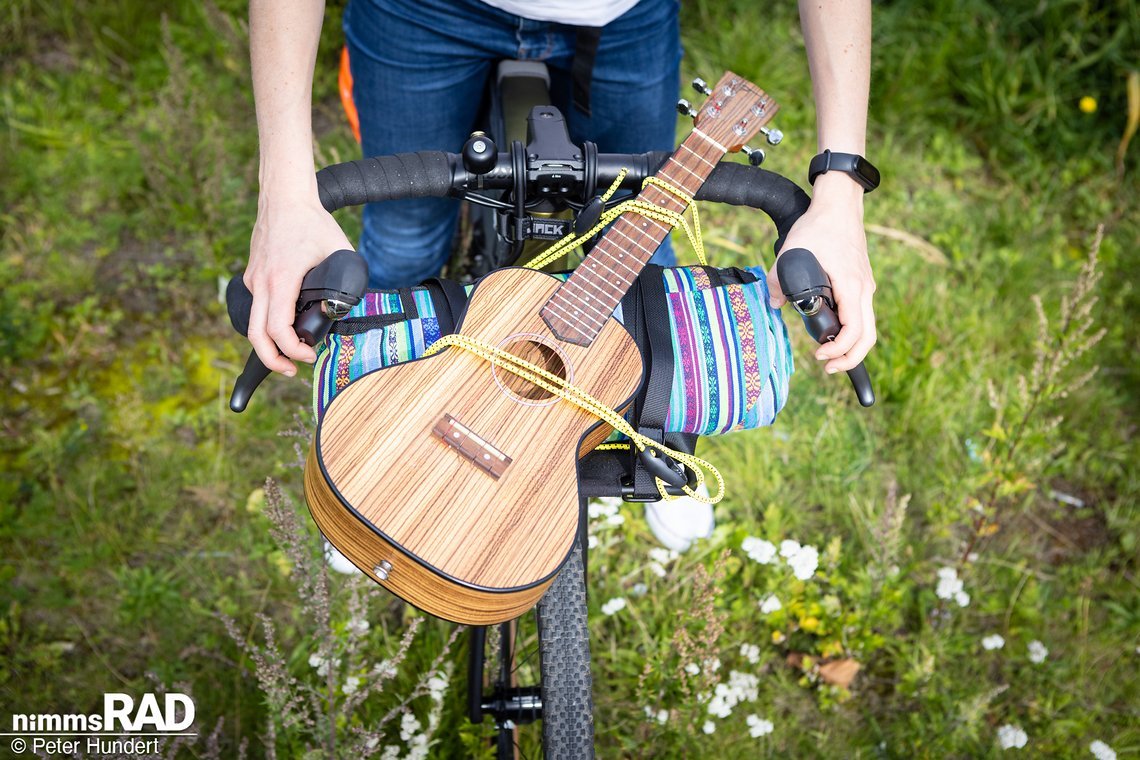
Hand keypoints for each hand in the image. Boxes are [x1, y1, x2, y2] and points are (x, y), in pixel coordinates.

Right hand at [244, 187, 353, 375]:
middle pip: (256, 335)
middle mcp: (261, 282)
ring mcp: (253, 279)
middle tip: (293, 371)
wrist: (284, 197)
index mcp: (281, 279)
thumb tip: (347, 309)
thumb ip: (346, 282)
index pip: (278, 328)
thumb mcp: (340, 252)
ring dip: (268, 345)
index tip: (309, 354)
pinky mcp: (252, 275)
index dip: (292, 350)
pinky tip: (287, 326)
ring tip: (290, 354)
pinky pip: (257, 307)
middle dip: (273, 360)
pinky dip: (268, 324)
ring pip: (253, 323)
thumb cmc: (312, 222)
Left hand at [767, 172, 875, 372]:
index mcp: (850, 285)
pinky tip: (833, 335)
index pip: (854, 329)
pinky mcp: (862, 284)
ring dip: (851, 347)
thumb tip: (773, 303)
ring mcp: (866, 287)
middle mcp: (864, 289)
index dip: (839, 350)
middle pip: (868, 337)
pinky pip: (862, 315)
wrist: (839, 206)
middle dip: (850, 359)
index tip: (819, 356)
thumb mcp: (791, 251)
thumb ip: (778, 280)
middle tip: (828, 368)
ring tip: (829, 356)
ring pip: (867, 328)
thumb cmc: (818, 227)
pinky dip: (851, 331)